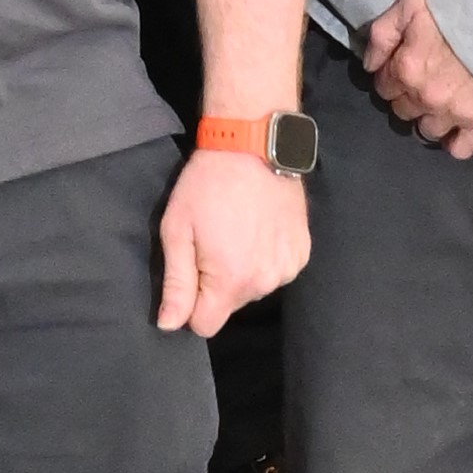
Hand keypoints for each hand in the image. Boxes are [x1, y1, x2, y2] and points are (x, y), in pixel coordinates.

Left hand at [159, 141, 310, 331]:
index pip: (205, 325)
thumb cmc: (207, 186)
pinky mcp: (303, 252)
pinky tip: (258, 229)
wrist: (254, 147)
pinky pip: (276, 271)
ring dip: (243, 271)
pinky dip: (265, 257)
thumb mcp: (177, 231)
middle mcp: (266, 282)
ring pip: (254, 288)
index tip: (189, 273)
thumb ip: (176, 284)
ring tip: (236, 231)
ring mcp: (289, 268)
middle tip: (211, 242)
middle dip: (217, 284)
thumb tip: (169, 325)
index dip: (190, 306)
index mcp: (231, 281)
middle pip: (230, 305)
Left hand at [360, 0, 472, 165]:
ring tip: (465, 118)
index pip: (386, 92)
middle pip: (418, 124)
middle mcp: (435, 104)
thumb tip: (371, 66)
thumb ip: (383, 34)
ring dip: (458, 133)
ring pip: (456, 146)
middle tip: (437, 94)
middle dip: (423, 110)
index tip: (406, 74)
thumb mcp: (411, 3)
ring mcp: (470, 118)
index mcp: (409, 73)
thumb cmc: (461, 2)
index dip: (393, 82)